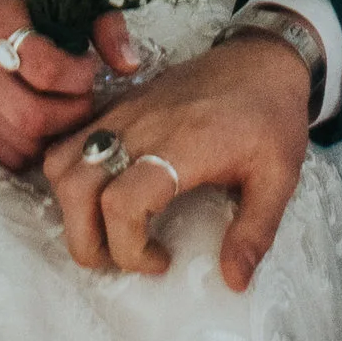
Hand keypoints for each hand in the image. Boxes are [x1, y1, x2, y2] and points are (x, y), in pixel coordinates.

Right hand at [0, 0, 138, 172]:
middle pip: (32, 117)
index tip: (89, 65)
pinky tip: (43, 120)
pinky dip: (33, 146)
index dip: (79, 76)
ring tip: (64, 105)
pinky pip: (4, 154)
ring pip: (20, 142)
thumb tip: (129, 66)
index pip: (44, 70)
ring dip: (54, 134)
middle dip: (71, 114)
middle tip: (84, 94)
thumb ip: (103, 25)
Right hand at [45, 29, 312, 287]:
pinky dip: (70, 174)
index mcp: (182, 146)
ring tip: (108, 228)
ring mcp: (125, 111)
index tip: (162, 260)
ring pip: (62, 161)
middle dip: (86, 240)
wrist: (265, 58)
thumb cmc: (272, 117)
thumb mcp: (279, 178)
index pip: (122, 204)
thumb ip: (255, 232)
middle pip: (77, 187)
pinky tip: (102, 192)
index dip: (129, 249)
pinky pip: (70, 139)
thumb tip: (234, 282)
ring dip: (72, 207)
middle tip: (122, 257)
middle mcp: (142, 126)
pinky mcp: (119, 104)